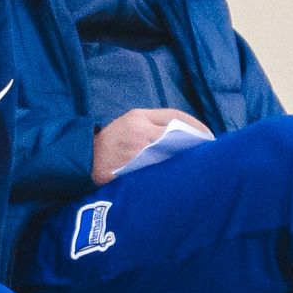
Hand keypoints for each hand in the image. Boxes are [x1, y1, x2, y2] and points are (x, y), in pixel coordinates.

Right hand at [92, 107, 208, 186]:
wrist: (83, 161)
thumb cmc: (109, 143)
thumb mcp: (128, 124)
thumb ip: (152, 125)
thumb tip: (185, 134)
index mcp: (138, 116)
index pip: (176, 116)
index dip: (196, 125)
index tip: (208, 136)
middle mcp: (140, 130)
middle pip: (178, 134)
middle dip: (195, 143)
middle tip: (209, 153)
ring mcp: (137, 150)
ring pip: (172, 152)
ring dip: (187, 159)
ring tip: (199, 165)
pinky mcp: (134, 168)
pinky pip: (160, 169)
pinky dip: (172, 172)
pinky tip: (181, 177)